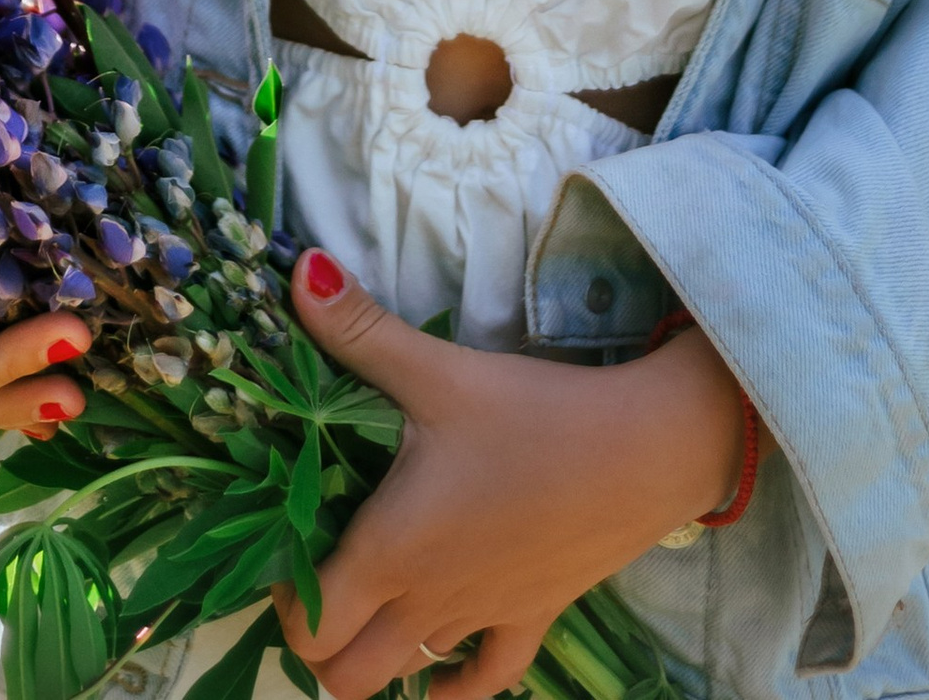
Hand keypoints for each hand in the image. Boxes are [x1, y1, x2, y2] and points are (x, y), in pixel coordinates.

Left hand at [269, 252, 747, 699]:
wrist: (644, 449)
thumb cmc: (532, 413)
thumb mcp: (439, 368)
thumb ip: (360, 328)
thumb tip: (297, 271)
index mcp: (392, 551)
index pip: (309, 628)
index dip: (284, 602)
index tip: (287, 549)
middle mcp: (429, 602)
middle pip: (345, 676)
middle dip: (318, 646)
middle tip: (319, 581)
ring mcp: (483, 619)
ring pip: (406, 677)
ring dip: (378, 654)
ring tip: (370, 602)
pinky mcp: (533, 620)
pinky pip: (485, 681)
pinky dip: (452, 685)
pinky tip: (437, 672)